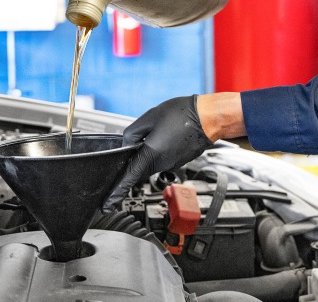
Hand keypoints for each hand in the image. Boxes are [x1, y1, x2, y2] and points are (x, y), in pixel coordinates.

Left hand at [103, 95, 213, 211]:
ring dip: (147, 155)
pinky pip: (162, 160)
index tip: (109, 203)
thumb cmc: (183, 115)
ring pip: (150, 164)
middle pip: (139, 170)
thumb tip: (126, 143)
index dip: (117, 191)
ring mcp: (172, 164)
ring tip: (155, 135)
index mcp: (152, 153)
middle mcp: (162, 163)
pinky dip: (159, 153)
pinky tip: (165, 137)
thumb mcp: (150, 117)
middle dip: (133, 163)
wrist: (208, 118)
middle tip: (135, 147)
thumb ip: (133, 132)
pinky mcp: (178, 161)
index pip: (130, 177)